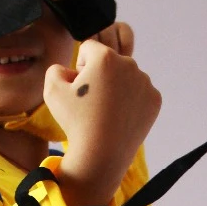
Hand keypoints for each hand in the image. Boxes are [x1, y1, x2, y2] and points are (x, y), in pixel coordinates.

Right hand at [44, 21, 160, 205]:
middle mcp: (130, 64)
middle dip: (100, 77)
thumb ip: (55, 69)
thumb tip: (67, 69)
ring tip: (106, 113)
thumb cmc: (75, 123)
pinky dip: (130, 103)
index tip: (78, 88)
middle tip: (92, 104)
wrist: (101, 155)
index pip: (89, 49)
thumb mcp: (52, 91)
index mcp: (105, 57)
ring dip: (116, 88)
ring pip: (126, 77)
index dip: (79, 68)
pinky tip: (119, 118)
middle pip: (110, 62)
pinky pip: (139, 93)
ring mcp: (145, 82)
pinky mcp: (154, 100)